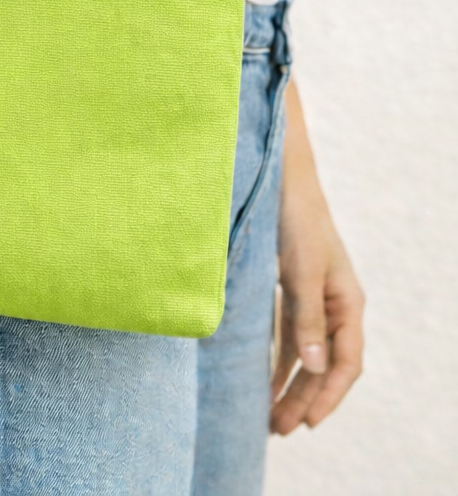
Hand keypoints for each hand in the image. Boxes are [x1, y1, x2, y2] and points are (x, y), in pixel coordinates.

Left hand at [271, 81, 365, 432]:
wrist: (279, 176)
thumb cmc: (296, 219)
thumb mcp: (303, 272)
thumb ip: (308, 319)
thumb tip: (317, 368)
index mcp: (347, 301)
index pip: (346, 362)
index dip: (328, 395)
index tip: (306, 422)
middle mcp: (333, 303)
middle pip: (323, 363)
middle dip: (303, 397)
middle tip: (277, 429)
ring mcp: (311, 295)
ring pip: (304, 351)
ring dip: (288, 382)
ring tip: (267, 415)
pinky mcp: (289, 285)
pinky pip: (287, 332)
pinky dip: (275, 355)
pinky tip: (258, 374)